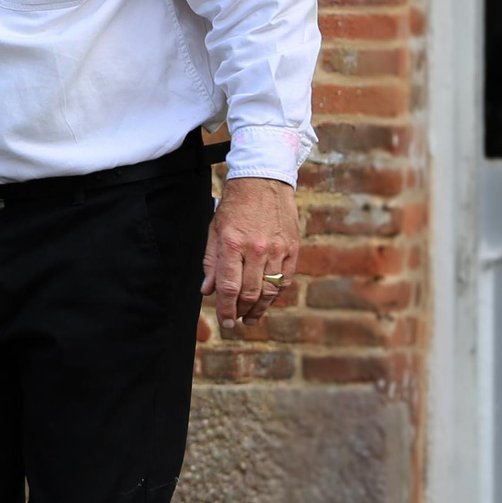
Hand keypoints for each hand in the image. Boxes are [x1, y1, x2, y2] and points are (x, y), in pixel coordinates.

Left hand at [204, 176, 297, 327]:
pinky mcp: (292, 248)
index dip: (226, 308)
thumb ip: (211, 262)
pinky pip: (286, 279)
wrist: (263, 180)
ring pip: (270, 290)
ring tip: (250, 317)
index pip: (229, 286)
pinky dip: (276, 294)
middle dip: (240, 312)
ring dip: (259, 308)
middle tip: (234, 321)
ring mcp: (277, 249)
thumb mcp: (215, 230)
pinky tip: (267, 301)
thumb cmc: (235, 206)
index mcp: (232, 244)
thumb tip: (208, 291)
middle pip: (250, 292)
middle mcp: (256, 249)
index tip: (225, 322)